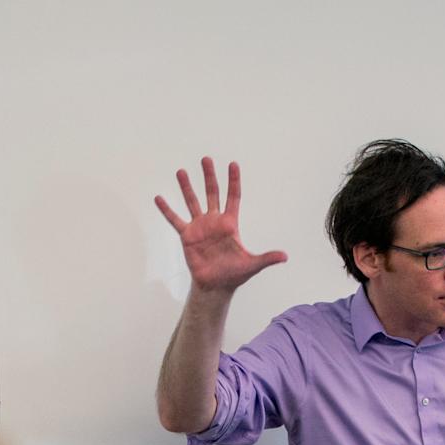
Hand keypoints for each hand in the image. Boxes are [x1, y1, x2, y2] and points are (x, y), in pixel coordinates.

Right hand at [153, 157, 286, 294]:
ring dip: (186, 187)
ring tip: (181, 171)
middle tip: (206, 159)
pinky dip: (167, 210)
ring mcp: (199, 227)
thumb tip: (285, 257)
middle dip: (209, 176)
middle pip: (212, 193)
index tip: (233, 164)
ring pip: (192, 201)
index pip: (233, 197)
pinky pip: (175, 220)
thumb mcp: (252, 264)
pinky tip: (159, 198)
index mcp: (230, 224)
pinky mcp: (187, 236)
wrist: (215, 285)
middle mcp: (214, 221)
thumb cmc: (234, 274)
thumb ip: (267, 258)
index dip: (234, 181)